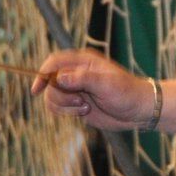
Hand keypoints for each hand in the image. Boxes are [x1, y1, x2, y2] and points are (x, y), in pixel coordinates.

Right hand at [30, 49, 155, 130]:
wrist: (138, 111)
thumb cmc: (126, 93)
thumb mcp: (106, 84)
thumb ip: (82, 79)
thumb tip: (59, 78)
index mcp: (83, 61)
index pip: (54, 62)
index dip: (42, 74)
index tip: (37, 89)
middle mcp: (76, 74)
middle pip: (50, 82)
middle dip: (61, 95)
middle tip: (81, 100)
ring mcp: (75, 89)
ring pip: (52, 97)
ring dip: (65, 106)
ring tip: (85, 107)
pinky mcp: (76, 104)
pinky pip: (59, 108)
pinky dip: (67, 113)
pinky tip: (85, 112)